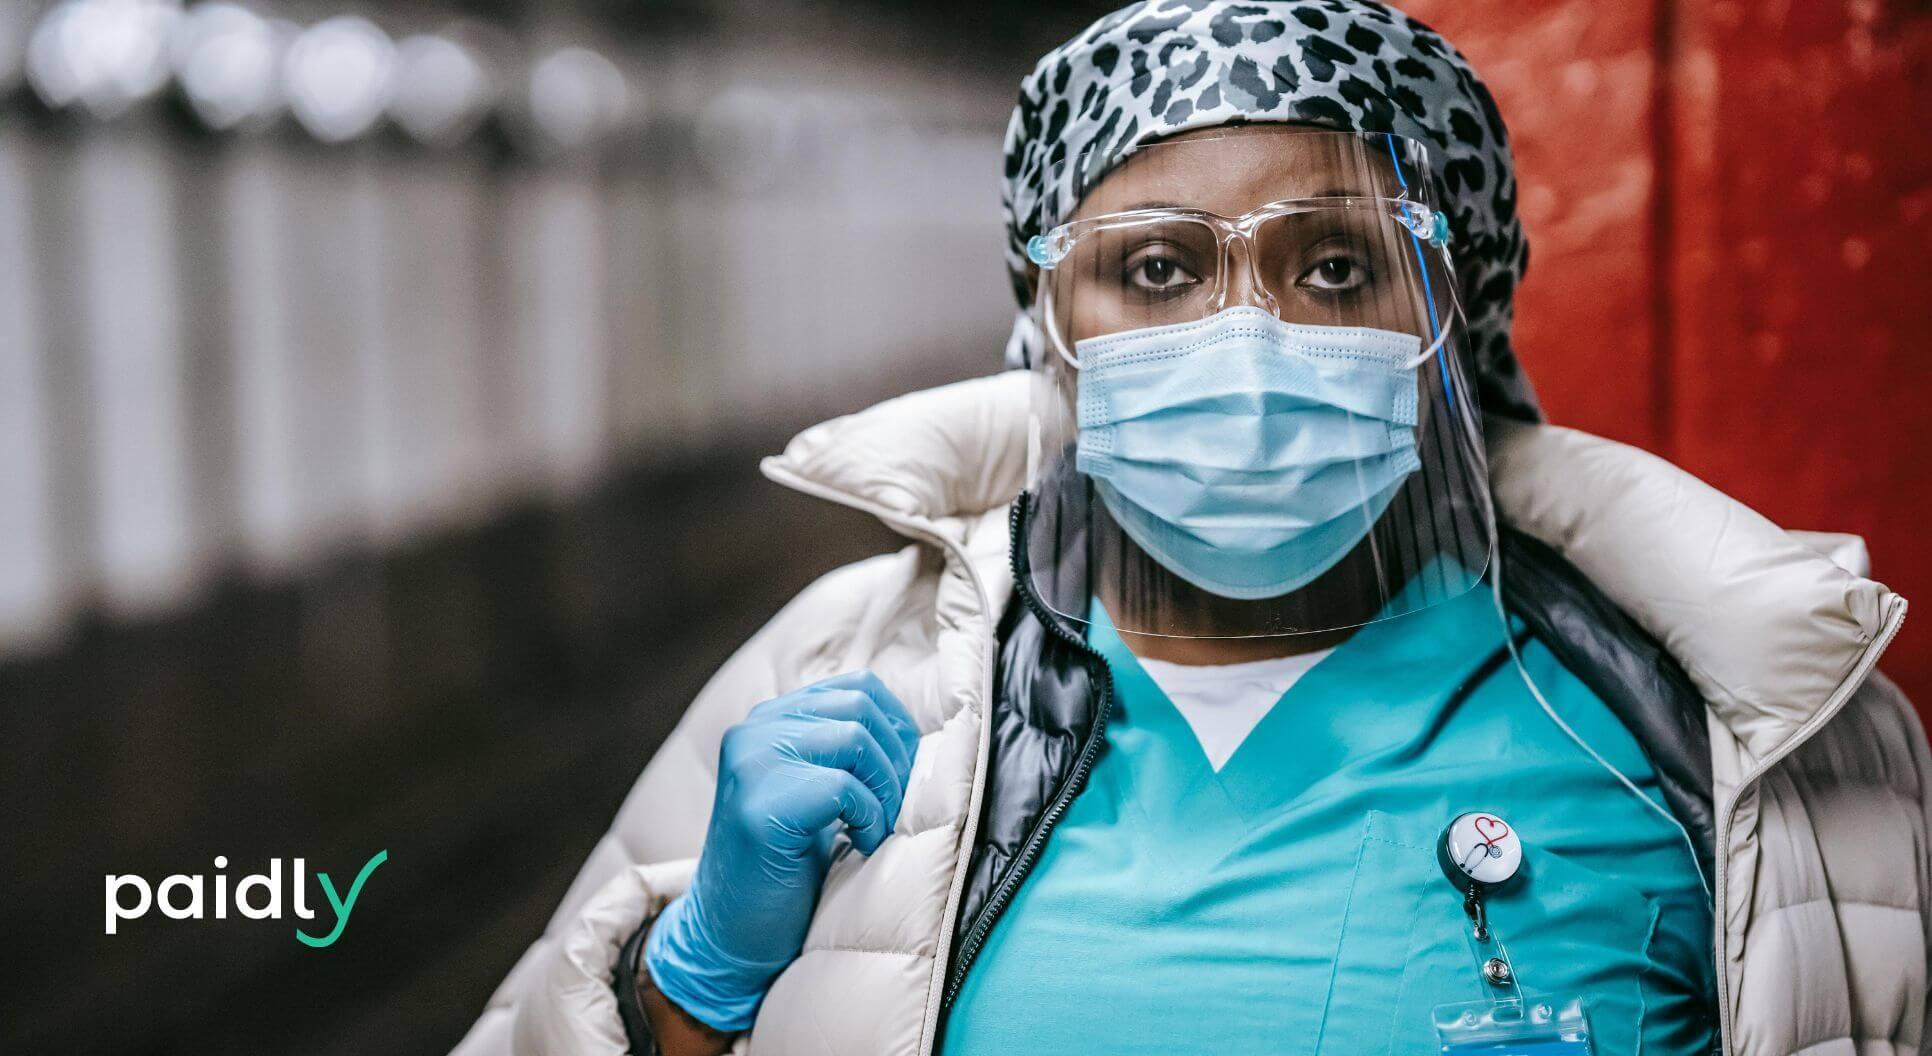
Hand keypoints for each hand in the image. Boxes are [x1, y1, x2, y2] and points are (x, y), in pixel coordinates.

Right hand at [644, 670, 919, 1031]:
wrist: (732, 934)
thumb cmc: (785, 866)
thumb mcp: (814, 790)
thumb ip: (840, 750)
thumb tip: (912, 732)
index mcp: (768, 720)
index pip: (857, 687)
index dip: (897, 726)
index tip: (903, 773)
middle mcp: (753, 731)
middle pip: (859, 707)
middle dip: (895, 759)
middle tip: (895, 808)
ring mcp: (751, 765)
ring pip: (854, 739)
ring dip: (884, 788)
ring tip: (876, 826)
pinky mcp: (760, 806)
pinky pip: (842, 787)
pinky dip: (869, 817)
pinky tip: (860, 845)